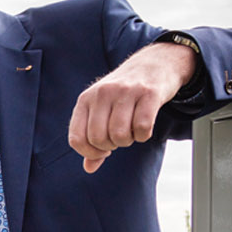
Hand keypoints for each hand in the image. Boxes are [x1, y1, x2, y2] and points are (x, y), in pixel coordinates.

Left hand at [67, 41, 196, 172]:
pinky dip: (144, 135)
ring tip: (131, 130)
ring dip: (129, 141)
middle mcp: (103, 93)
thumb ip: (92, 139)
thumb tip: (89, 168)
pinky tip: (144, 127)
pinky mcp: (149, 93)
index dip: (90, 152)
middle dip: (112, 146)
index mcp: (85, 99)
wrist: (154, 63)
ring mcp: (126, 91)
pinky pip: (142, 128)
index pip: (77, 139)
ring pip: (120, 135)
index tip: (103, 148)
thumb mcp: (102, 110)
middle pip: (99, 139)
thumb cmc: (124, 94)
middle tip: (120, 136)